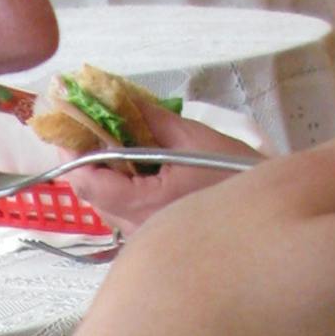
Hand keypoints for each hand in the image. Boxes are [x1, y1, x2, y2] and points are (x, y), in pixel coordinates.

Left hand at [71, 95, 263, 235]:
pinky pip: (124, 211)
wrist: (269, 211)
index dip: (71, 153)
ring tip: (110, 138)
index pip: (88, 182)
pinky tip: (133, 163)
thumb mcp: (194, 139)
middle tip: (86, 124)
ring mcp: (143, 237)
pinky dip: (120, 185)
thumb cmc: (237, 174)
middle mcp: (137, 229)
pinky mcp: (153, 237)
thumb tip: (121, 98)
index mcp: (144, 205)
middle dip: (85, 158)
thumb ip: (152, 120)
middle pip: (92, 194)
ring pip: (106, 204)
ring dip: (103, 171)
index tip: (66, 124)